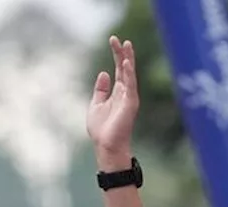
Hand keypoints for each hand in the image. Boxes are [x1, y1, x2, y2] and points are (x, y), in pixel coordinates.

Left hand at [87, 36, 139, 168]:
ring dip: (128, 59)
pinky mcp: (130, 103)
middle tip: (118, 39)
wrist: (106, 145)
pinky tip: (126, 63)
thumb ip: (100, 90)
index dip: (116, 54)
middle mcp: (125, 92)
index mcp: (117, 92)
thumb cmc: (102, 129)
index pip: (119, 69)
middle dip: (122, 53)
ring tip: (126, 45)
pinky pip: (130, 85)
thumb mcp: (96, 105)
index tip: (113, 40)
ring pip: (129, 74)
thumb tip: (103, 73)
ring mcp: (129, 97)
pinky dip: (129, 74)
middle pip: (125, 68)